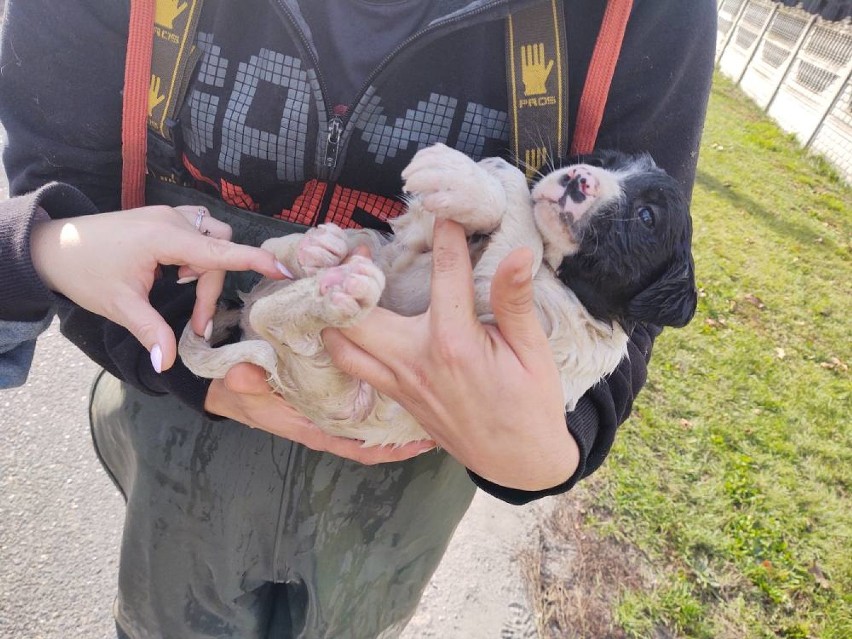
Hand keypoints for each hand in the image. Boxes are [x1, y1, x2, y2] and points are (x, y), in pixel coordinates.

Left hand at [30, 204, 291, 371]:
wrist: (53, 245)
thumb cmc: (84, 272)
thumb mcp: (119, 306)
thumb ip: (151, 332)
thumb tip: (168, 364)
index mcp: (165, 239)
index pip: (220, 251)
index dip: (255, 260)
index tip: (284, 270)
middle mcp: (173, 220)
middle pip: (218, 251)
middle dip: (211, 287)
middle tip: (193, 324)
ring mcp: (170, 215)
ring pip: (212, 240)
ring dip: (205, 267)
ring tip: (178, 286)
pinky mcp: (165, 218)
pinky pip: (199, 233)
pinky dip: (196, 255)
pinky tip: (175, 271)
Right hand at [205, 363, 436, 463]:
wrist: (230, 379)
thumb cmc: (238, 389)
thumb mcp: (240, 385)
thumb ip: (245, 382)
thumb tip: (242, 376)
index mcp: (316, 427)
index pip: (360, 448)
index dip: (391, 450)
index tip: (422, 443)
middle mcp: (331, 421)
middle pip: (377, 434)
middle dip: (408, 430)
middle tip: (445, 418)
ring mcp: (334, 407)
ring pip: (375, 416)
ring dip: (402, 409)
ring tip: (438, 397)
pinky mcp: (333, 390)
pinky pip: (367, 397)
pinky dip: (388, 389)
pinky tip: (409, 374)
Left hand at [323, 218, 578, 490]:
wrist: (519, 462)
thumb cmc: (531, 405)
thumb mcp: (532, 352)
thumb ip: (514, 301)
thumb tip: (515, 253)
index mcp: (454, 342)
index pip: (444, 273)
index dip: (444, 235)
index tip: (440, 211)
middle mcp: (416, 360)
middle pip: (360, 312)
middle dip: (350, 276)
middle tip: (356, 252)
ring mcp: (400, 382)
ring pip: (342, 344)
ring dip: (334, 314)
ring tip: (341, 286)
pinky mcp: (396, 398)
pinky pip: (353, 368)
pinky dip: (341, 344)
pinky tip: (344, 327)